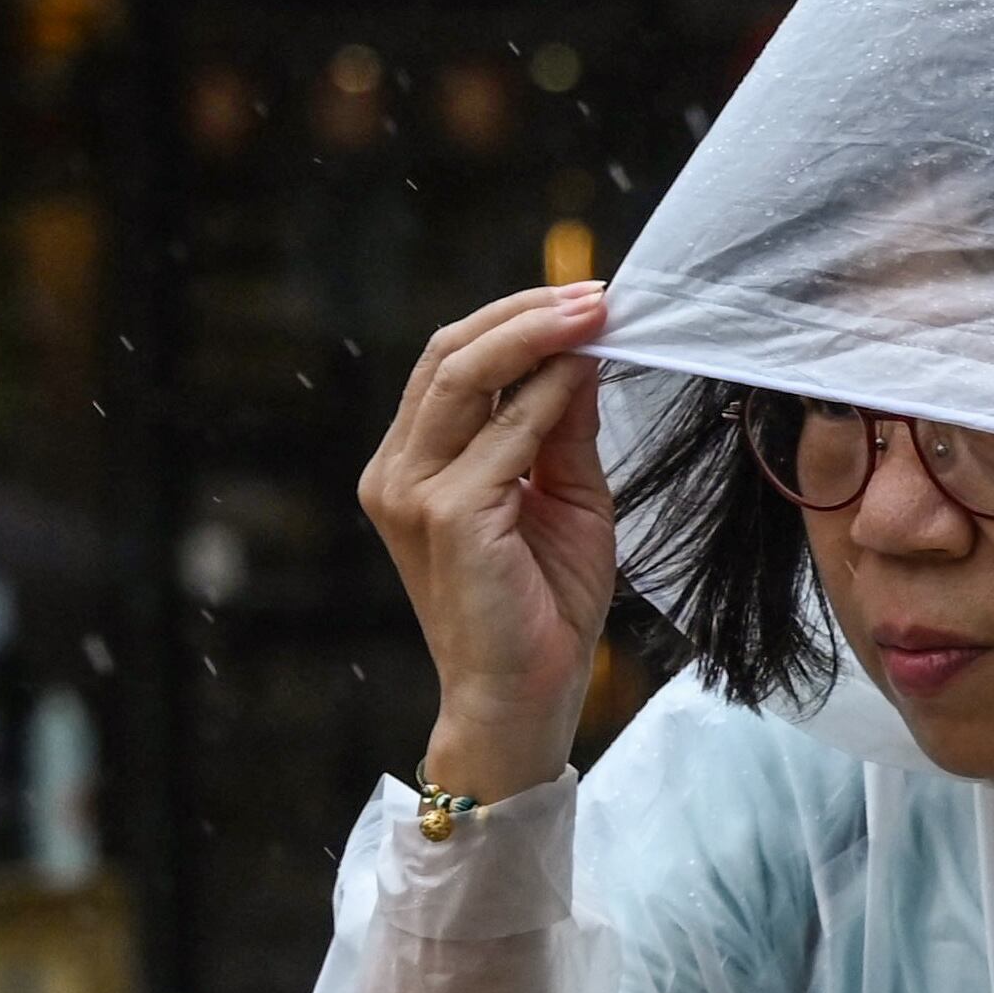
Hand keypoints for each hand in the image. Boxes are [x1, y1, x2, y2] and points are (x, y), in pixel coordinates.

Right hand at [356, 281, 621, 802]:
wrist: (523, 699)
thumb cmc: (541, 609)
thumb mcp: (564, 499)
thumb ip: (562, 429)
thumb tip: (581, 353)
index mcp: (413, 465)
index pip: (452, 365)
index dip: (515, 321)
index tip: (585, 298)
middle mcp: (397, 472)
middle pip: (449, 355)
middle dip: (525, 313)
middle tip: (596, 292)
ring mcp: (413, 493)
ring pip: (464, 377)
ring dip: (535, 336)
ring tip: (594, 312)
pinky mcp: (447, 516)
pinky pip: (503, 435)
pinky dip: (546, 396)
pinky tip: (584, 372)